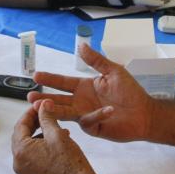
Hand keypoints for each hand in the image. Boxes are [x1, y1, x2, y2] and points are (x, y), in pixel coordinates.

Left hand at [11, 101, 95, 173]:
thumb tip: (43, 106)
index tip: (39, 106)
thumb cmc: (69, 164)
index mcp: (21, 151)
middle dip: (34, 124)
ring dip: (39, 135)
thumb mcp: (57, 134)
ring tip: (55, 129)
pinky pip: (33, 157)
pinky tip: (55, 143)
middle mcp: (19, 163)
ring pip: (28, 147)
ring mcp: (26, 172)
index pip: (20, 126)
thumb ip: (47, 117)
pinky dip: (41, 148)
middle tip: (45, 114)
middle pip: (22, 136)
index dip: (30, 113)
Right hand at [27, 44, 154, 141]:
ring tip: (40, 107)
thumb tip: (81, 45)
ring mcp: (86, 116)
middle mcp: (81, 102)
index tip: (35, 76)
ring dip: (53, 111)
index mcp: (84, 87)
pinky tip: (107, 109)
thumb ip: (96, 60)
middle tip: (29, 97)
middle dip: (43, 98)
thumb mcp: (113, 71)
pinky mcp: (94, 128)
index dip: (49, 79)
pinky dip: (95, 115)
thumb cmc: (131, 91)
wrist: (145, 112)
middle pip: (58, 100)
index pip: (62, 83)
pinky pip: (89, 121)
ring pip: (65, 113)